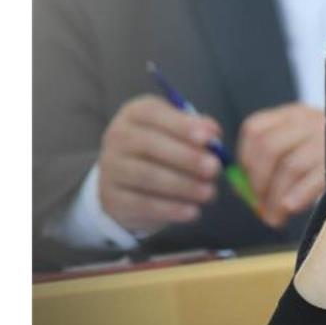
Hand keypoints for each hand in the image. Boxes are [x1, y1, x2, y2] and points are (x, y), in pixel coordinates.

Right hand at [98, 95, 221, 233]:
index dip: (182, 125)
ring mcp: (111, 168)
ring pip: (147, 176)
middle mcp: (117, 137)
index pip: (153, 113)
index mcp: (135, 113)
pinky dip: (171, 209)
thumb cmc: (163, 149)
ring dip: (182, 185)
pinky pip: (142, 204)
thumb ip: (198, 129)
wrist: (127, 182)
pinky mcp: (112, 198)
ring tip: (209, 192)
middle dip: (186, 157)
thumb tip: (214, 133)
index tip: (208, 138)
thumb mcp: (178, 132)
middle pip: (150, 144)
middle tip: (214, 168)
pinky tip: (192, 211)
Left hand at [238, 103, 325, 228]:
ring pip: (289, 166)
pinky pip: (313, 179)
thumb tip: (242, 191)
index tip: (248, 183)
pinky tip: (291, 209)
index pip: (255, 129)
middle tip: (260, 207)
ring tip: (273, 218)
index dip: (246, 159)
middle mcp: (309, 120)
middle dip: (258, 183)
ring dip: (275, 198)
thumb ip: (273, 161)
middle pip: (268, 149)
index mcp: (294, 114)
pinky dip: (297, 197)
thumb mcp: (302, 142)